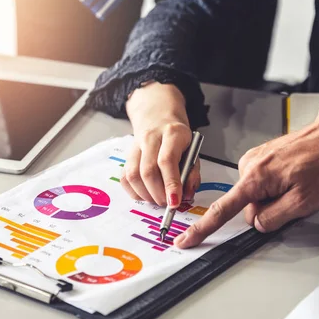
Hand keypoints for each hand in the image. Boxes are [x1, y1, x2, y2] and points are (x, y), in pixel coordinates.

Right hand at [123, 81, 200, 206]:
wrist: (158, 115)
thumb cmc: (178, 137)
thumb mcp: (193, 150)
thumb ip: (192, 173)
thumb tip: (186, 196)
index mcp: (172, 133)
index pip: (167, 160)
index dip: (171, 184)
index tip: (175, 202)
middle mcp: (151, 137)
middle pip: (148, 170)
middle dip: (158, 193)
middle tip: (167, 204)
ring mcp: (135, 145)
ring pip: (133, 175)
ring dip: (146, 195)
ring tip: (157, 200)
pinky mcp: (127, 154)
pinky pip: (125, 177)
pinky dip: (134, 191)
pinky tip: (145, 194)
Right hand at [175, 78, 318, 247]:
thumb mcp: (303, 202)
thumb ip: (274, 218)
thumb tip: (256, 224)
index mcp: (255, 178)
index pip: (222, 210)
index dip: (203, 229)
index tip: (186, 240)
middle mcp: (249, 166)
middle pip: (247, 205)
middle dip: (268, 209)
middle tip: (296, 196)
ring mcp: (255, 160)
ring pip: (257, 195)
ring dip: (276, 197)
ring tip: (299, 182)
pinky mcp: (262, 157)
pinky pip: (263, 183)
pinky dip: (277, 186)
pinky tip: (295, 176)